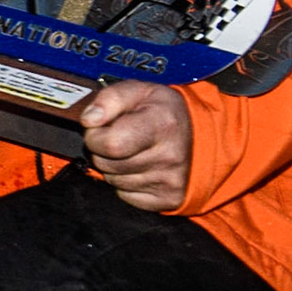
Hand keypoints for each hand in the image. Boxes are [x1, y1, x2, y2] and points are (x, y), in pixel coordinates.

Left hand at [81, 81, 192, 211]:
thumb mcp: (139, 91)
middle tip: (121, 138)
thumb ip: (109, 98)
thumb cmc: (166, 112)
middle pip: (107, 164)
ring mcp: (171, 181)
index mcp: (162, 125)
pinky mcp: (169, 199)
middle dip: (103, 151)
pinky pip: (126, 195)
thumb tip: (89, 120)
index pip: (109, 144)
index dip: (95, 136)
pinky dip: (127, 183)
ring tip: (133, 151)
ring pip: (113, 181)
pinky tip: (141, 168)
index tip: (102, 128)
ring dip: (114, 167)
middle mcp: (169, 156)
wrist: (202, 135)